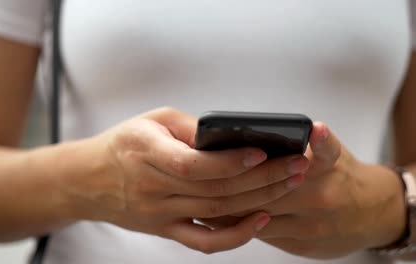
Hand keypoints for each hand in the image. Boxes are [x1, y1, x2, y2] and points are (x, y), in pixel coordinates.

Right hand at [56, 107, 306, 253]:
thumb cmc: (123, 144)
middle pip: (216, 191)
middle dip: (262, 178)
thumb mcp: (151, 121)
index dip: (232, 161)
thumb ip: (190, 128)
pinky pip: (204, 242)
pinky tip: (260, 220)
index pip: (194, 164)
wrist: (89, 180)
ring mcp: (160, 214)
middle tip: (295, 165)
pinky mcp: (165, 230)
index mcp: (147, 153)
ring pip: (216, 214)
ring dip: (257, 200)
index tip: (264, 151)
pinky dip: (234, 236)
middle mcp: (153, 188)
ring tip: (289, 184)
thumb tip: (231, 135)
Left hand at [200, 122, 406, 258]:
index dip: (249, 162)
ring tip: (199, 198)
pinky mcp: (302, 245)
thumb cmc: (342, 175)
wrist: (373, 213)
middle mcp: (318, 196)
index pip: (285, 160)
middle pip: (264, 191)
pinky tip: (218, 219)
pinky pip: (263, 235)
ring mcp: (310, 224)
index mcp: (325, 167)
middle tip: (198, 179)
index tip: (223, 157)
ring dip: (227, 209)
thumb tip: (266, 137)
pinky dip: (239, 226)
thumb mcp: (332, 151)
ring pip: (259, 216)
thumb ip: (308, 143)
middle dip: (230, 186)